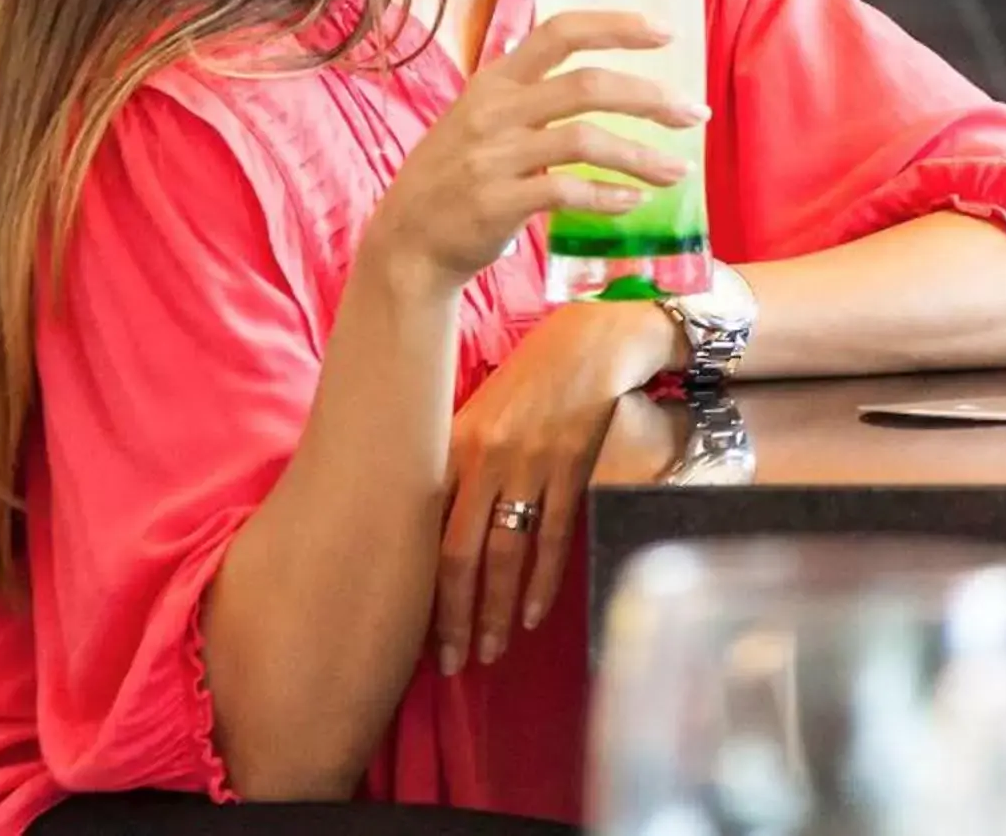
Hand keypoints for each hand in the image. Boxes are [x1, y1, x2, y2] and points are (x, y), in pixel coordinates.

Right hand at [363, 14, 702, 292]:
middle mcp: (494, 110)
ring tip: (678, 172)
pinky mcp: (496, 202)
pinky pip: (566, 191)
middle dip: (650, 97)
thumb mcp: (479, 119)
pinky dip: (607, 197)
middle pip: (587, 85)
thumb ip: (528, 97)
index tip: (666, 32)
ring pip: (585, 139)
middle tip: (693, 113)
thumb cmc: (455, 179)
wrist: (407, 243)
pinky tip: (632, 203)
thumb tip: (600, 84)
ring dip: (641, 156)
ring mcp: (493, 156)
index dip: (617, 26)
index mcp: (495, 80)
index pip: (561, 31)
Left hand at [431, 300, 681, 674]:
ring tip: (489, 651)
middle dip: (452, 617)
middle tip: (452, 663)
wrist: (593, 341)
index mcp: (452, 445)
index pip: (424, 532)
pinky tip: (530, 617)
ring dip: (495, 610)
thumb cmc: (531, 380)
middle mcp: (483, 458)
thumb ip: (454, 465)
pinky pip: (552, 536)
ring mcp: (527, 463)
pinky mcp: (569, 465)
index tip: (412, 634)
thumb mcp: (480, 414)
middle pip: (459, 554)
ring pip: (504, 554)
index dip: (418, 588)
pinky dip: (540, 582)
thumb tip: (430, 533)